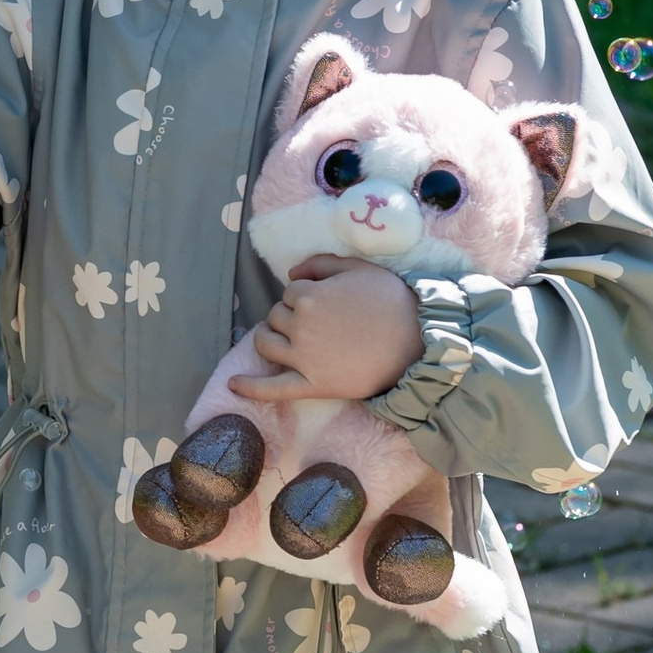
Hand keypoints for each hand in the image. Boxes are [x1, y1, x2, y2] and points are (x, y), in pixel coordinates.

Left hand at [228, 254, 421, 405]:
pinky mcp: (312, 384)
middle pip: (275, 317)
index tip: (325, 303)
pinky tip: (234, 385)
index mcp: (309, 295)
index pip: (289, 292)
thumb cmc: (392, 301)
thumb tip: (290, 272)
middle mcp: (300, 325)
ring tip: (282, 340)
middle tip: (316, 323)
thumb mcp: (359, 268)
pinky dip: (250, 388)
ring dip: (269, 339)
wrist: (419, 342)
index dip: (305, 296)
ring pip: (266, 344)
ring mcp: (303, 357)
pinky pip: (272, 389)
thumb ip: (321, 263)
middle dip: (289, 317)